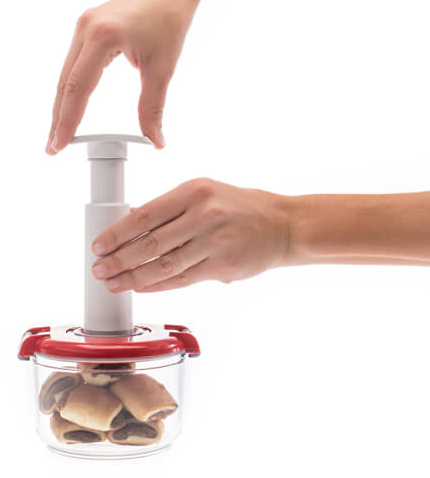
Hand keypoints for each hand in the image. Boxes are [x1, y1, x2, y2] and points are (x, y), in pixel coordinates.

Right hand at [46, 0, 205, 153]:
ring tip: (60, 133)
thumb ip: (154, 108)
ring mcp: (84, 26)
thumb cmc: (169, 20)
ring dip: (63, 105)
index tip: (60, 144)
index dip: (67, 120)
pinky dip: (71, 89)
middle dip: (59, 118)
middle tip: (53, 147)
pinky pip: (73, 64)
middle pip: (64, 83)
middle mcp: (86, 29)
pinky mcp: (89, 28)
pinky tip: (70, 106)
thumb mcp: (163, 69)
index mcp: (102, 37)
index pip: (77, 88)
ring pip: (66, 74)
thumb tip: (154, 141)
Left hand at [91, 179, 290, 291]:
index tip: (99, 245)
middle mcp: (204, 215)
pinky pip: (183, 279)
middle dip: (119, 259)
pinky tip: (142, 287)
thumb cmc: (240, 208)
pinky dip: (158, 285)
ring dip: (134, 277)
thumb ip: (172, 208)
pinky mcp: (223, 266)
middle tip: (99, 269)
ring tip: (114, 283)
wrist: (281, 225)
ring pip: (164, 265)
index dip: (117, 233)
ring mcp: (215, 242)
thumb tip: (132, 225)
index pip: (145, 215)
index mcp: (195, 191)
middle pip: (150, 243)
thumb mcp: (206, 193)